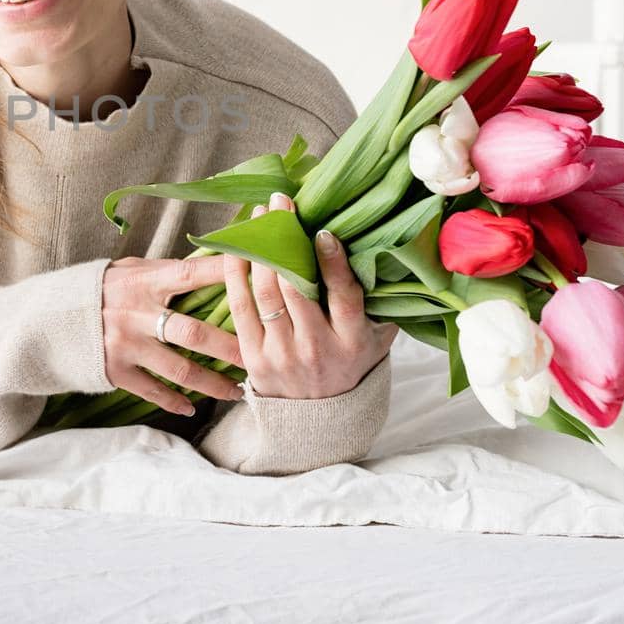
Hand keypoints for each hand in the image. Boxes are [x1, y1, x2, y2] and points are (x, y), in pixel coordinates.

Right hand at [101, 254, 246, 416]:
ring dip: (213, 383)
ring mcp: (126, 345)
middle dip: (231, 348)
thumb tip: (210, 263)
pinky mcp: (115, 370)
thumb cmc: (100, 288)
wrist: (49, 318)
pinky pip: (153, 391)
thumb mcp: (130, 270)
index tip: (257, 275)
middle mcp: (137, 314)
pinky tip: (194, 407)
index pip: (192, 274)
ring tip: (239, 391)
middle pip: (194, 333)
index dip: (224, 273)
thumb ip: (166, 272)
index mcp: (145, 282)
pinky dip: (175, 401)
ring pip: (180, 370)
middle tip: (260, 358)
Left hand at [224, 192, 398, 398]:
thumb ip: (382, 304)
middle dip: (285, 241)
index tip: (323, 232)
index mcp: (352, 340)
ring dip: (259, 249)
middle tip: (280, 204)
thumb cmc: (350, 366)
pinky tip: (237, 246)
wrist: (318, 419)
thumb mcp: (377, 340)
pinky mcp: (254, 357)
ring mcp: (282, 354)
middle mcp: (317, 347)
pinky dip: (236, 273)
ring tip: (259, 216)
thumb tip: (387, 253)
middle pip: (296, 288)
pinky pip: (241, 307)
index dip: (333, 262)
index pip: (344, 296)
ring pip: (266, 294)